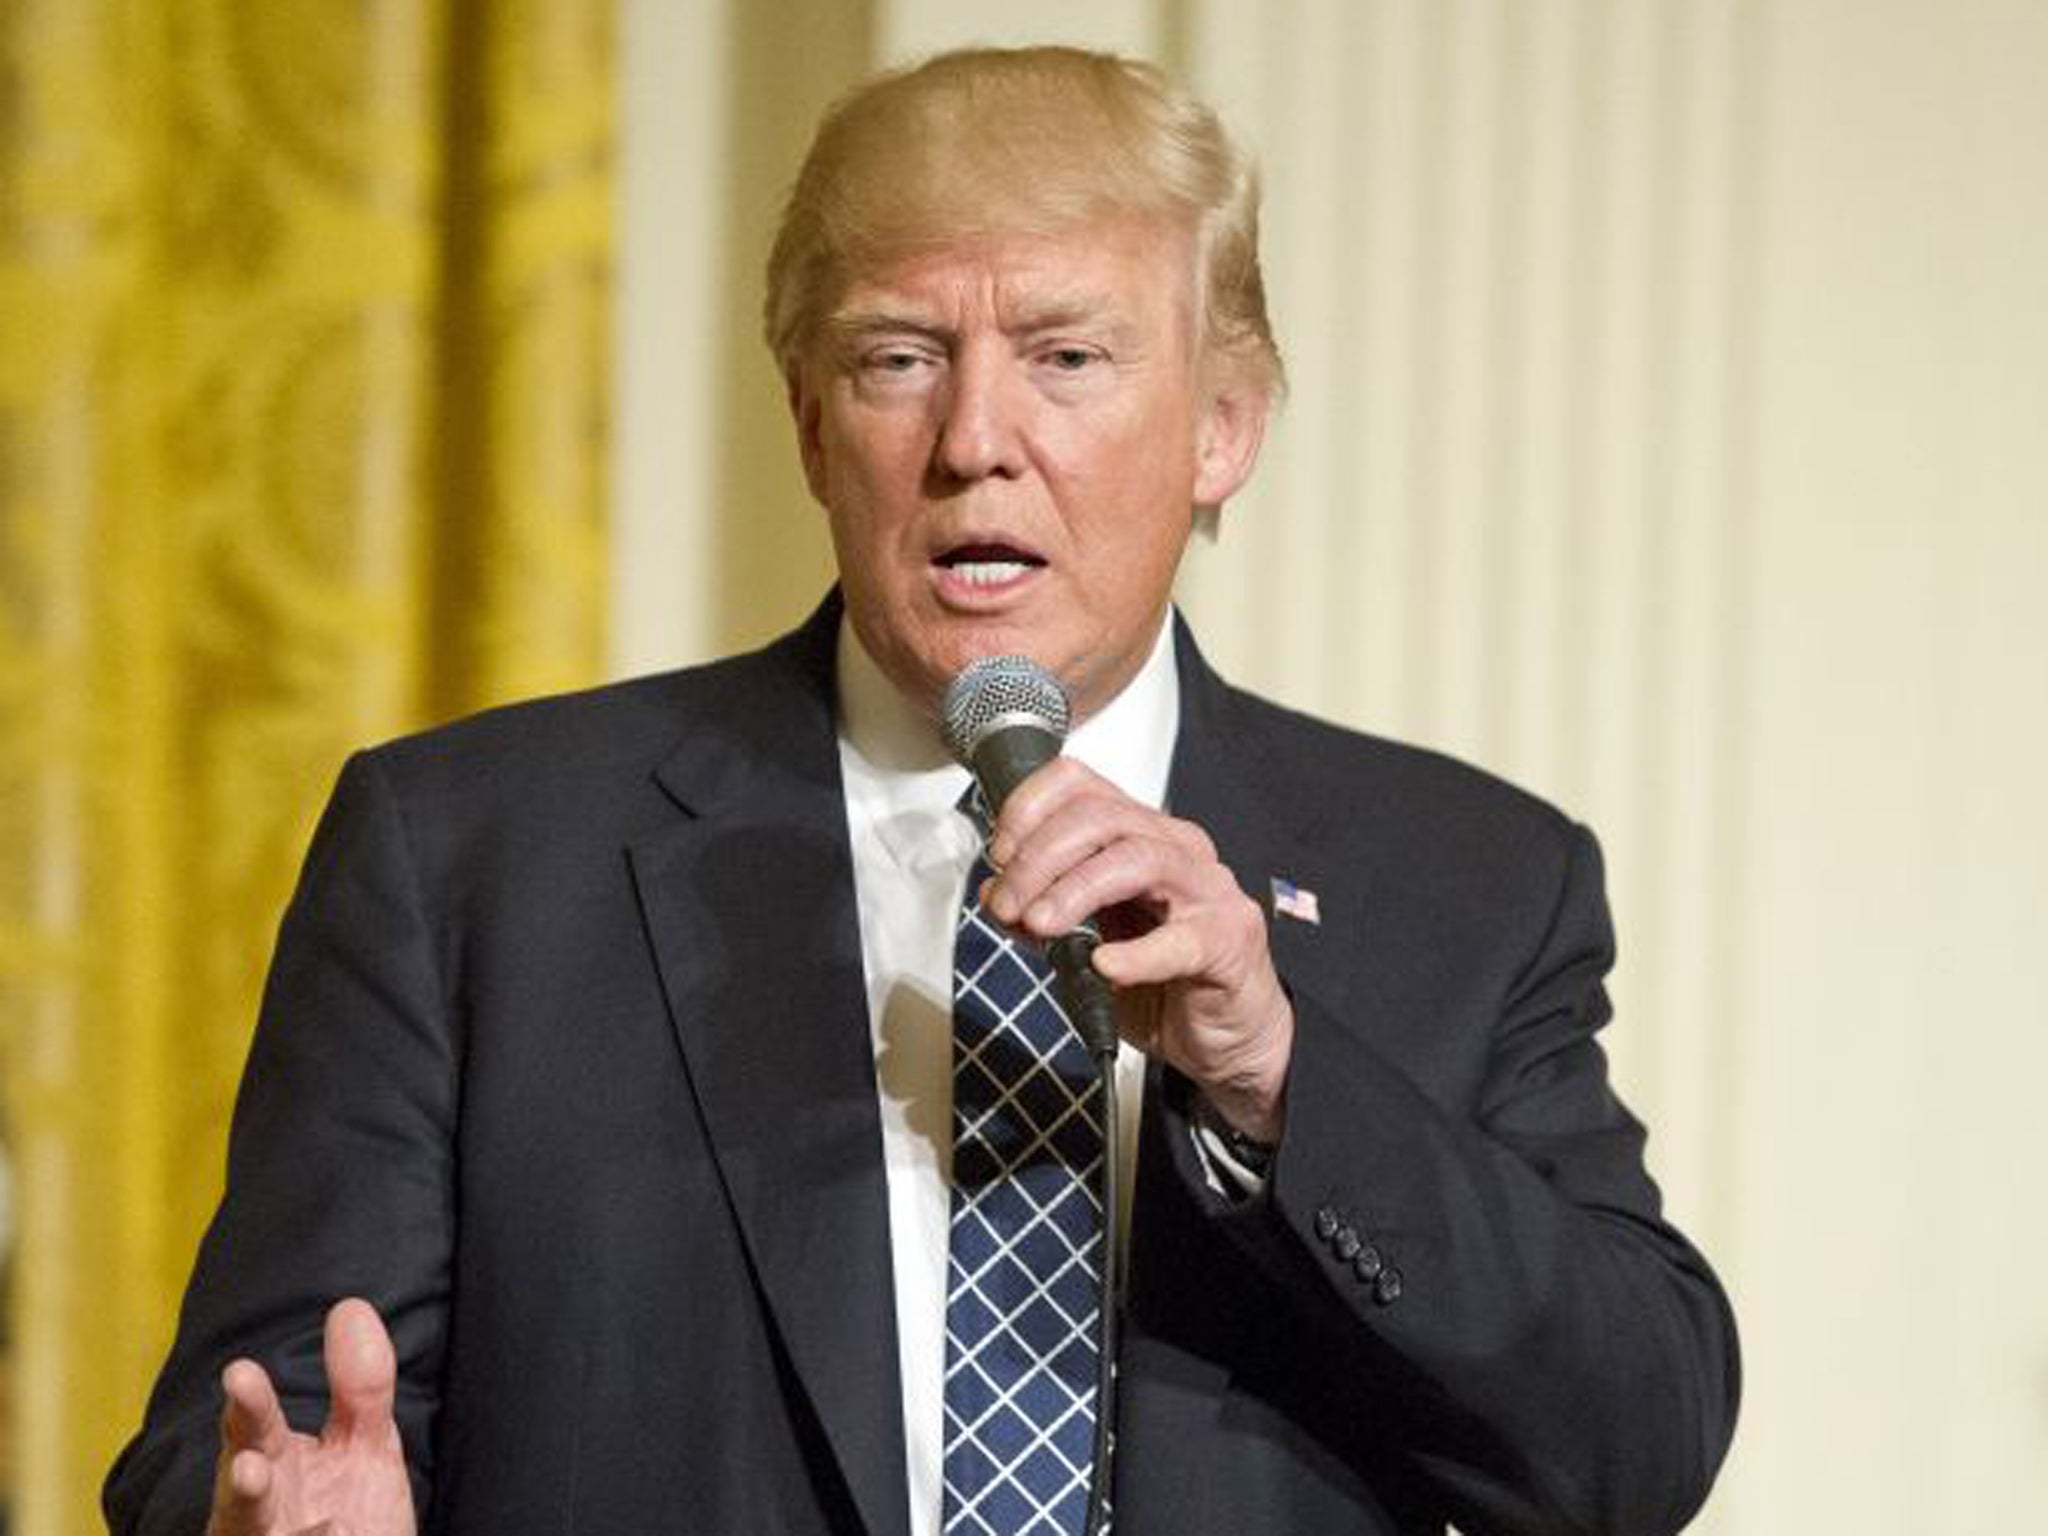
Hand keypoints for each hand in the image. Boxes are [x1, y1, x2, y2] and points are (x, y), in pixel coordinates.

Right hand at [208, 1298, 417, 1535]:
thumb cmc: (347, 1510)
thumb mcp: (363, 1444)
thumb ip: (359, 1386)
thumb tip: (351, 1307)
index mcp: (271, 1466)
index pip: (251, 1429)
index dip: (248, 1405)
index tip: (240, 1374)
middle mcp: (255, 1516)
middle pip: (241, 1499)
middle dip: (241, 1484)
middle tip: (247, 1467)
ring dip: (279, 1530)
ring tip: (325, 1521)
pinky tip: (341, 1532)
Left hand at [981, 758, 1293, 1141]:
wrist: (1228, 1037)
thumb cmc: (1166, 981)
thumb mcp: (1087, 945)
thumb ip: (1044, 916)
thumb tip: (998, 895)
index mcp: (1140, 835)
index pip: (1079, 784)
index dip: (1028, 810)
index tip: (999, 855)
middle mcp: (1177, 849)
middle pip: (1100, 817)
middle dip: (1039, 858)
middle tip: (1009, 904)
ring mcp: (1208, 891)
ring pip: (1136, 859)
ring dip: (1074, 890)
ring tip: (1041, 925)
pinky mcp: (1228, 941)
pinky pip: (1179, 940)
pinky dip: (1136, 953)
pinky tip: (1105, 964)